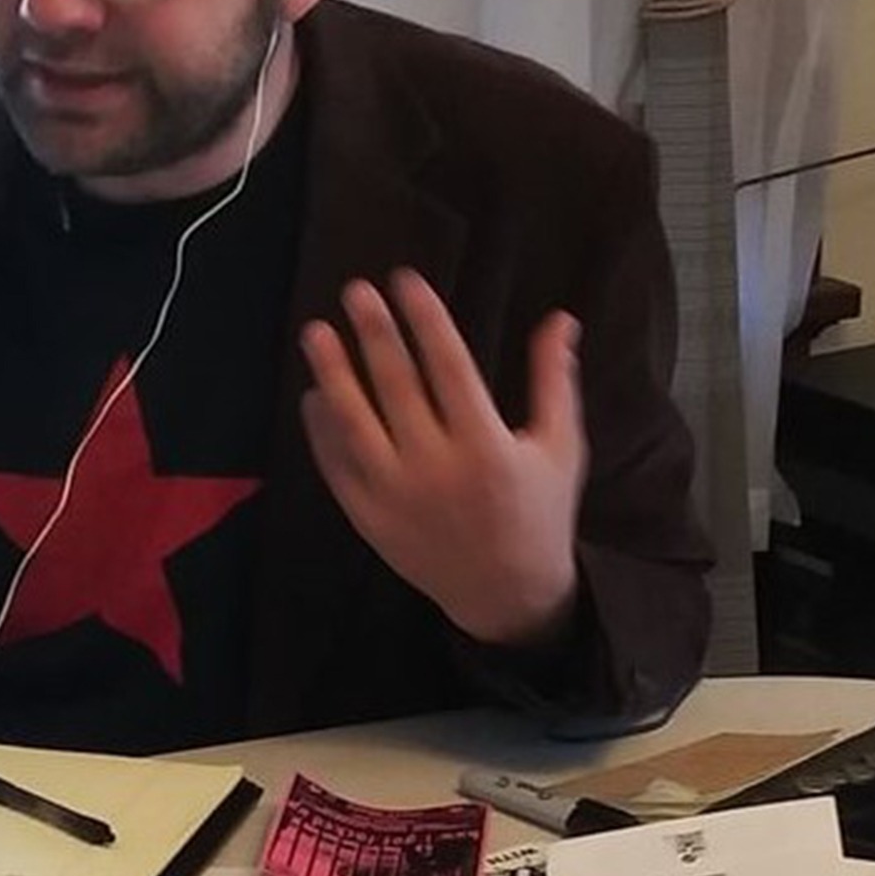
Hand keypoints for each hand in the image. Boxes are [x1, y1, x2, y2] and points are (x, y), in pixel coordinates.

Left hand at [298, 272, 585, 649]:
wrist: (507, 595)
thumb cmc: (538, 514)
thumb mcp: (559, 449)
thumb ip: (554, 382)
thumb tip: (560, 318)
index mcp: (487, 447)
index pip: (449, 367)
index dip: (425, 320)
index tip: (406, 280)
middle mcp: (437, 469)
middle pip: (397, 387)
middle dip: (374, 333)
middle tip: (355, 291)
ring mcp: (397, 496)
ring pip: (354, 425)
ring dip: (333, 375)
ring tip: (315, 332)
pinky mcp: (370, 519)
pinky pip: (337, 467)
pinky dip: (322, 431)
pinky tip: (314, 395)